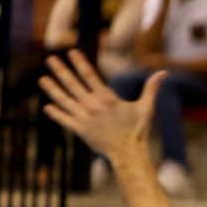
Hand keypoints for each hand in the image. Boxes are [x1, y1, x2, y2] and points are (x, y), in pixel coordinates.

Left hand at [40, 50, 163, 163]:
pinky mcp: (81, 131)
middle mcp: (92, 106)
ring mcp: (84, 118)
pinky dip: (56, 114)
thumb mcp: (146, 108)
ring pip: (65, 100)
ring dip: (53, 89)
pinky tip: (48, 107)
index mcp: (107, 99)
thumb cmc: (138, 131)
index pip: (90, 76)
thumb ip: (151, 89)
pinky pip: (65, 120)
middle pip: (73, 85)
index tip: (71, 51)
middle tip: (50, 59)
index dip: (80, 63)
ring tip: (43, 78)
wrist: (129, 154)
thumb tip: (164, 73)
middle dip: (61, 71)